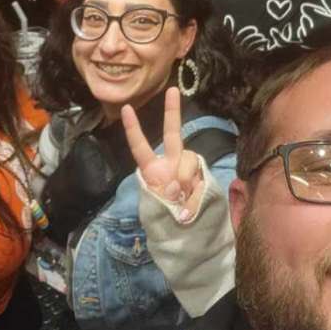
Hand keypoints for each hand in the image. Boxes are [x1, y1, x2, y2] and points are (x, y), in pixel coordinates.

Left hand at [122, 87, 203, 221]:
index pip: (140, 147)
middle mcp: (171, 165)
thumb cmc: (168, 223)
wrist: (192, 239)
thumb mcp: (160, 211)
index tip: (126, 108)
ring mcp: (189, 171)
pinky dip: (195, 191)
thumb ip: (168, 196)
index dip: (133, 129)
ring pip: (187, 160)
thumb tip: (177, 187)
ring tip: (179, 201)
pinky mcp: (204, 179)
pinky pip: (199, 176)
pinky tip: (191, 204)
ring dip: (183, 178)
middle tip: (172, 90)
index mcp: (153, 172)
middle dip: (172, 112)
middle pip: (172, 135)